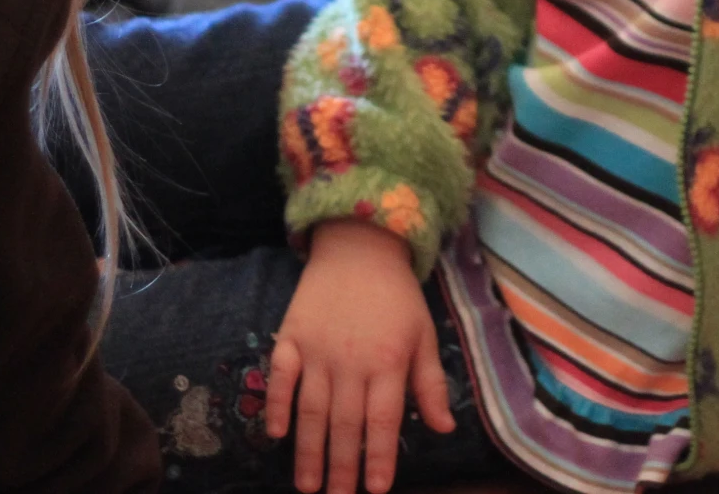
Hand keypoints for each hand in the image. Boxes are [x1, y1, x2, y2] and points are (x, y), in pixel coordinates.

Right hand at [265, 219, 456, 493]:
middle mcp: (352, 360)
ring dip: (308, 451)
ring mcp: (318, 349)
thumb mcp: (424, 335)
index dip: (380, 457)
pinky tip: (276, 434)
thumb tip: (442, 429)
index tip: (376, 490)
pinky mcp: (291, 337)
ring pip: (311, 409)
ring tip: (308, 485)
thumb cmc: (397, 297)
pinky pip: (280, 377)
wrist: (360, 248)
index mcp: (390, 361)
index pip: (384, 419)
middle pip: (345, 423)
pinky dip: (276, 405)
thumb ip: (431, 383)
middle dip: (342, 467)